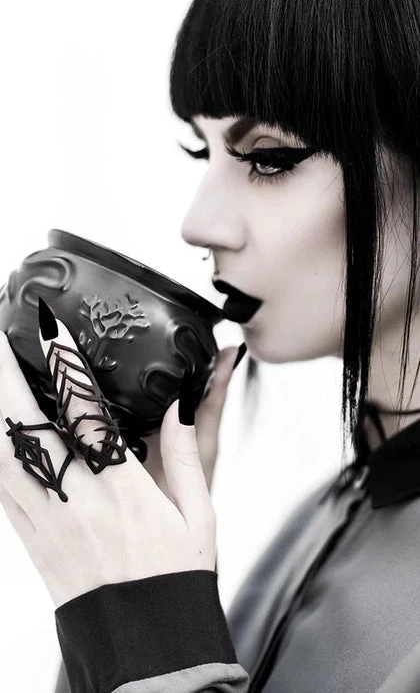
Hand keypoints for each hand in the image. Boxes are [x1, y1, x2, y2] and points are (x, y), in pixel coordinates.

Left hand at [0, 308, 225, 608]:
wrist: (144, 641)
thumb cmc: (173, 578)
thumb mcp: (198, 516)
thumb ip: (186, 455)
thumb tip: (178, 405)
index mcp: (124, 491)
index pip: (86, 415)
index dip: (65, 367)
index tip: (50, 329)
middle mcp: (78, 501)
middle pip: (28, 429)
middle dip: (6, 378)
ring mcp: (48, 520)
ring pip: (3, 457)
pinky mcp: (32, 537)